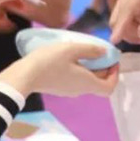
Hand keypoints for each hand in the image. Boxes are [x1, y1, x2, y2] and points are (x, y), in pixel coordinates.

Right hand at [0, 43, 119, 97]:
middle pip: (99, 83)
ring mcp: (69, 91)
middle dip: (103, 68)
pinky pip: (76, 80)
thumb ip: (90, 50)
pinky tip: (71, 57)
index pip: (110, 88)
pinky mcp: (59, 88)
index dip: (115, 75)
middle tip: (99, 51)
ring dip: (91, 68)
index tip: (112, 61)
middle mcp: (80, 90)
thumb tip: (105, 52)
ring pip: (87, 81)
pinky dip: (80, 70)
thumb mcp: (71, 49)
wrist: (24, 75)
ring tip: (85, 51)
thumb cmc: (49, 62)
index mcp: (87, 83)